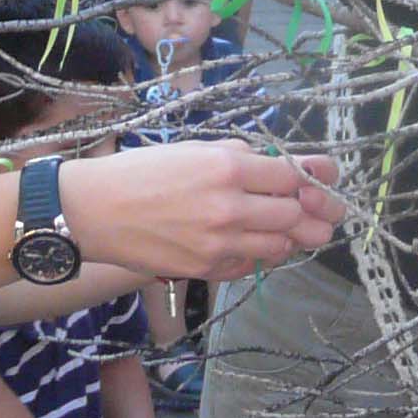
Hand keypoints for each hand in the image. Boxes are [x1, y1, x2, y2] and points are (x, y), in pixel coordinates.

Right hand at [65, 139, 345, 283]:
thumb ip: (244, 157)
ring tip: (284, 228)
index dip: (315, 179)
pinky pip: (250, 266)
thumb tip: (287, 167)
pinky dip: (258, 256)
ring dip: (288, 237)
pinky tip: (248, 243)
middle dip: (314, 214)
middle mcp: (229, 207)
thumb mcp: (198, 148)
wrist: (96, 210)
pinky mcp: (205, 269)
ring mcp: (218, 243)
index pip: (295, 177)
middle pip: (296, 216)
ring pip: (280, 246)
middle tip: (321, 213)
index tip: (321, 181)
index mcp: (228, 167)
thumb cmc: (145, 171)